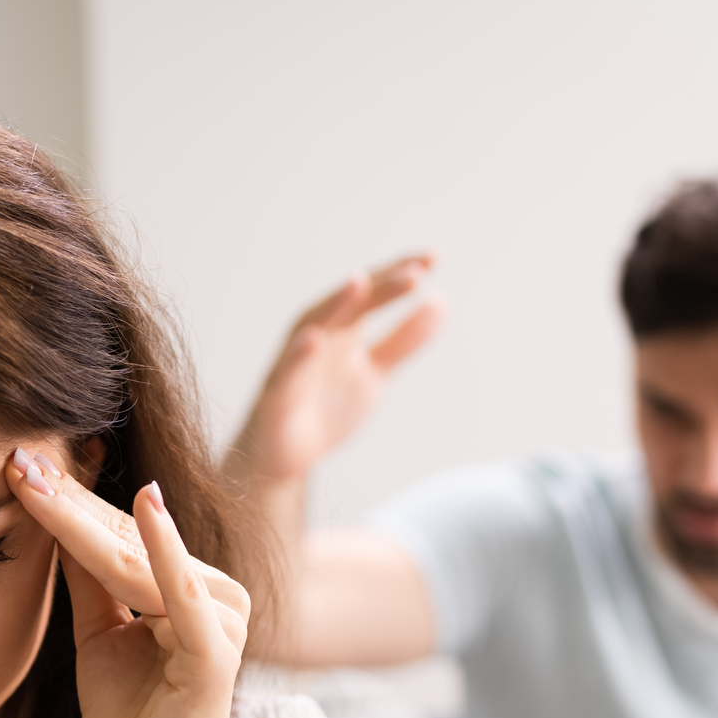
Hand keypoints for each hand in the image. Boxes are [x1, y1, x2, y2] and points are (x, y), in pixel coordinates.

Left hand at [3, 450, 248, 717]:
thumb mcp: (99, 635)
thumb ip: (92, 578)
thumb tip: (62, 517)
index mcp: (194, 590)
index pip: (121, 536)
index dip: (69, 502)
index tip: (18, 462)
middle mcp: (218, 596)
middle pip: (128, 540)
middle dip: (69, 499)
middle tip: (15, 455)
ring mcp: (222, 622)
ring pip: (139, 561)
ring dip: (86, 517)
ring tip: (36, 477)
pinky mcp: (217, 651)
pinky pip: (184, 594)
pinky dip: (166, 551)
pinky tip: (146, 505)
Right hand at [229, 252, 444, 484]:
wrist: (285, 461)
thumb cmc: (325, 409)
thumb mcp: (374, 374)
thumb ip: (403, 341)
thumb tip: (441, 301)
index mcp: (343, 331)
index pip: (373, 294)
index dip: (399, 275)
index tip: (433, 256)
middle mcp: (318, 339)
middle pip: (347, 304)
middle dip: (377, 286)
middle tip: (413, 272)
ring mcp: (294, 366)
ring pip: (311, 327)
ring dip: (334, 305)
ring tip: (359, 282)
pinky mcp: (276, 398)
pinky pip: (285, 374)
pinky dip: (298, 356)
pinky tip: (314, 339)